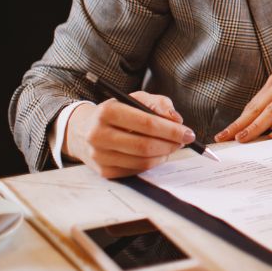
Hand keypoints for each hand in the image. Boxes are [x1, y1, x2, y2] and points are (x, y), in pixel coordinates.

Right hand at [64, 92, 194, 178]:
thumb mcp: (135, 99)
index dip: (171, 130)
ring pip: (142, 161)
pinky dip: (152, 163)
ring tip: (171, 146)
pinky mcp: (103, 171)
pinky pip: (136, 170)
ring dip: (164, 155)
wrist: (83, 130)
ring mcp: (99, 156)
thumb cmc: (117, 112)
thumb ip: (159, 104)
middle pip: (145, 146)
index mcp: (107, 112)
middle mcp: (98, 135)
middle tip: (184, 141)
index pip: (147, 124)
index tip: (188, 132)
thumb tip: (177, 120)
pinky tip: (156, 154)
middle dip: (171, 144)